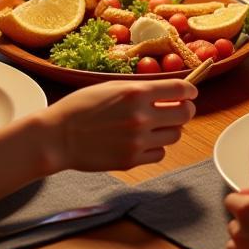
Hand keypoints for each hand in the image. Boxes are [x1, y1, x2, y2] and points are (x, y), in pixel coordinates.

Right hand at [43, 79, 196, 171]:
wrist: (58, 136)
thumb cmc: (82, 106)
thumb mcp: (112, 87)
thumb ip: (142, 90)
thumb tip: (171, 93)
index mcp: (136, 93)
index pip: (181, 90)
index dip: (190, 90)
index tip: (189, 92)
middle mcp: (141, 117)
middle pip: (185, 114)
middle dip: (185, 109)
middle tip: (177, 108)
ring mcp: (138, 141)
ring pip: (175, 135)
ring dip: (169, 129)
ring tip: (153, 125)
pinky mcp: (132, 161)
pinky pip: (160, 154)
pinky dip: (156, 147)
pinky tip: (142, 141)